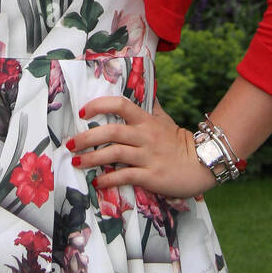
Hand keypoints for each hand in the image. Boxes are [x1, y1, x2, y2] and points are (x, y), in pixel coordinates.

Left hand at [70, 95, 214, 200]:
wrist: (201, 164)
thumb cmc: (179, 142)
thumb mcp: (164, 120)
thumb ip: (150, 107)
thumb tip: (143, 90)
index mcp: (146, 120)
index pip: (121, 105)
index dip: (100, 106)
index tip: (83, 113)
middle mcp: (145, 136)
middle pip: (111, 131)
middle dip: (86, 137)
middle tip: (70, 144)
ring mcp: (148, 156)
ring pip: (114, 153)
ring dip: (91, 158)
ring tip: (76, 162)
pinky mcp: (151, 176)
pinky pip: (125, 176)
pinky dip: (108, 179)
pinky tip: (98, 182)